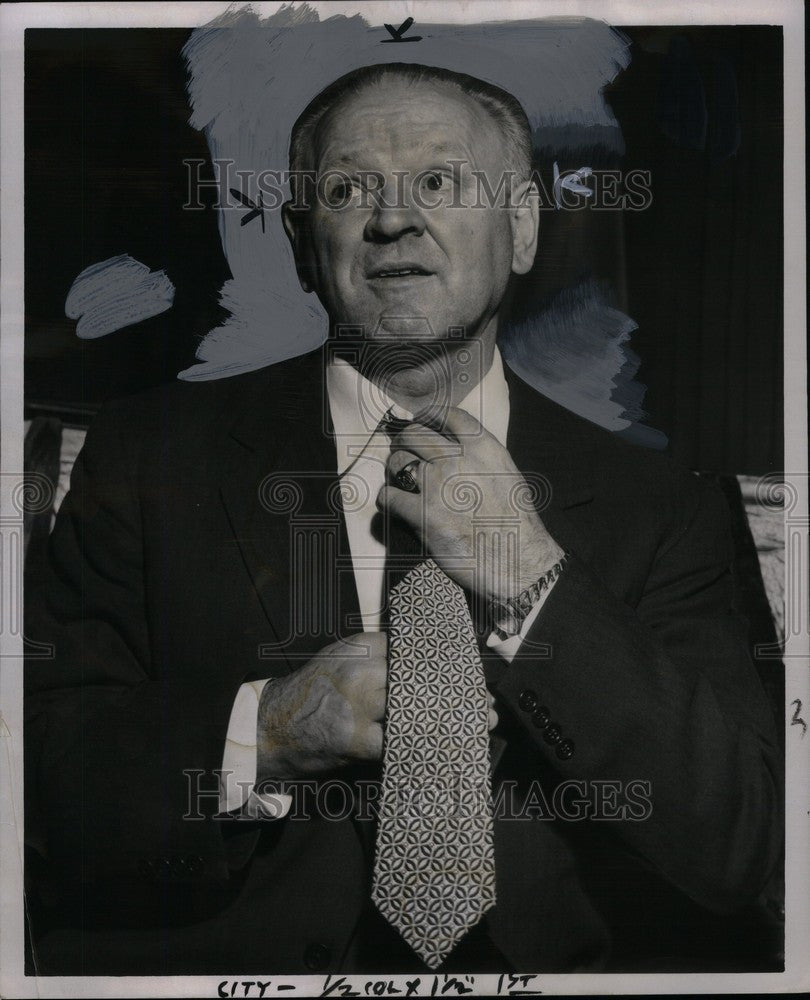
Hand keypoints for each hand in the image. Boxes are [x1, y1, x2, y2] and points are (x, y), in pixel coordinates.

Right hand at [256, 631, 499, 781]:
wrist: (271, 728)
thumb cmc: (311, 693)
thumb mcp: (340, 658)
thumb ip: (379, 655)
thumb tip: (425, 661)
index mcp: (360, 647)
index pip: (416, 650)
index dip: (450, 664)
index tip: (475, 675)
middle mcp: (361, 670)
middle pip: (423, 678)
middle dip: (458, 693)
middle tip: (487, 705)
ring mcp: (358, 705)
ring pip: (417, 709)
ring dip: (450, 720)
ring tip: (478, 726)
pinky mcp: (355, 739)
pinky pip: (400, 742)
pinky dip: (424, 747)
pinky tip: (446, 751)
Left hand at [379, 407, 563, 600]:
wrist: (516, 561)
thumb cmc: (516, 524)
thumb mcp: (507, 476)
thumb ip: (481, 458)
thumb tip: (455, 450)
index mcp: (484, 448)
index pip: (449, 415)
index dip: (429, 415)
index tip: (420, 419)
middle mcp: (458, 460)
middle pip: (415, 434)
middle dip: (405, 441)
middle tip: (404, 451)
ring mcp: (437, 486)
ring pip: (398, 463)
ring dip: (395, 470)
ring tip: (400, 480)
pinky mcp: (421, 513)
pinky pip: (388, 496)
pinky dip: (386, 499)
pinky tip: (392, 504)